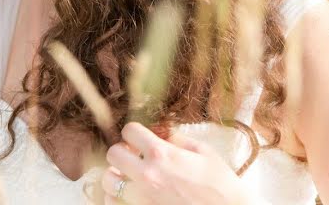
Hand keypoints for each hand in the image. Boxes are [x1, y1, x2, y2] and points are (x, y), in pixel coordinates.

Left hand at [101, 122, 252, 204]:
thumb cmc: (220, 184)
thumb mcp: (203, 152)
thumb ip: (176, 138)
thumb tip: (159, 132)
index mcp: (162, 154)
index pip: (129, 131)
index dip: (134, 132)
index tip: (140, 139)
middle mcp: (147, 175)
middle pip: (113, 154)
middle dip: (121, 152)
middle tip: (133, 156)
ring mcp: (142, 198)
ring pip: (108, 182)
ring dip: (117, 176)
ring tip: (129, 177)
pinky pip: (113, 204)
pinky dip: (117, 197)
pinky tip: (129, 195)